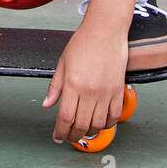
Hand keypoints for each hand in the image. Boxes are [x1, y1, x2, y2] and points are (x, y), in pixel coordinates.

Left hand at [43, 23, 128, 144]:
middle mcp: (90, 91)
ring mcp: (106, 92)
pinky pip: (115, 115)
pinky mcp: (119, 90)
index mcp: (73, 84)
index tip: (58, 137)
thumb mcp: (62, 64)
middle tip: (69, 136)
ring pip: (99, 124)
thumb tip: (47, 105)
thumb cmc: (82, 43)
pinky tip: (100, 123)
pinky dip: (107, 124)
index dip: (60, 132)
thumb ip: (55, 87)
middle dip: (73, 135)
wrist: (105, 30)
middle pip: (82, 125)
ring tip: (83, 130)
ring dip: (90, 132)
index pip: (65, 118)